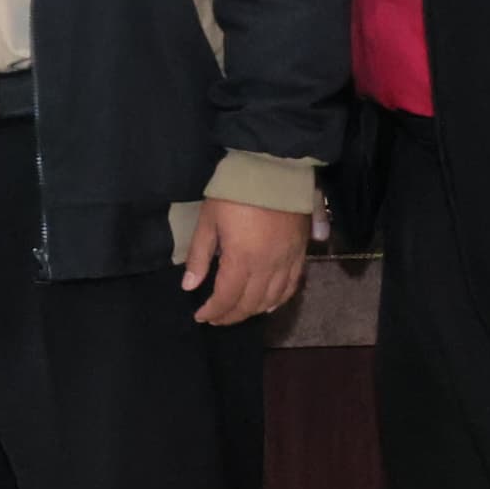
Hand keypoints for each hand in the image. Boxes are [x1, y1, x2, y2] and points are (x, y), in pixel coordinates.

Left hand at [179, 198, 310, 325]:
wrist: (273, 170)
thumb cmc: (235, 193)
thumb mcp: (208, 221)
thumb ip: (199, 256)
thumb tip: (189, 287)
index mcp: (242, 259)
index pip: (227, 298)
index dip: (213, 311)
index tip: (200, 316)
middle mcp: (267, 266)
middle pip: (250, 303)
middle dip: (231, 315)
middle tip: (215, 318)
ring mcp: (287, 261)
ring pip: (272, 299)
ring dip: (253, 311)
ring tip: (237, 312)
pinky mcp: (300, 253)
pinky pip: (292, 286)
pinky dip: (279, 300)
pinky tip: (268, 304)